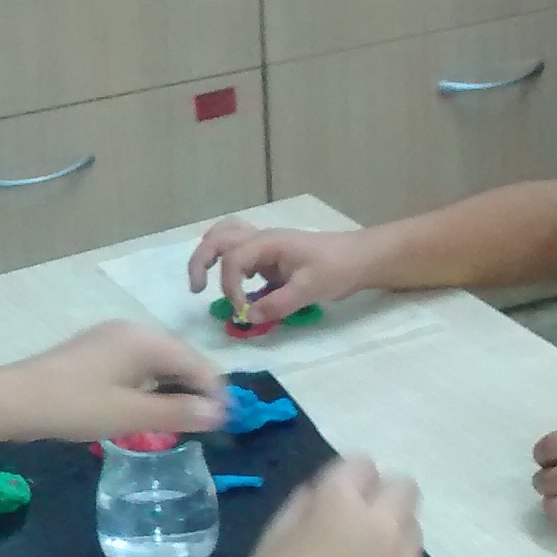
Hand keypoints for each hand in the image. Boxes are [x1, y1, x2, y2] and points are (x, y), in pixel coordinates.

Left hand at [0, 321, 225, 442]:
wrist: (13, 400)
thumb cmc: (75, 406)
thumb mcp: (131, 415)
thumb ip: (179, 413)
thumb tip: (220, 413)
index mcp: (147, 340)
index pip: (199, 364)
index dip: (215, 395)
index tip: (223, 428)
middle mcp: (132, 331)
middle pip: (179, 360)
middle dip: (194, 392)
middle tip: (202, 428)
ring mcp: (111, 339)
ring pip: (157, 364)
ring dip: (171, 391)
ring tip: (176, 424)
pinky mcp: (94, 352)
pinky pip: (136, 366)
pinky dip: (148, 387)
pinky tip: (143, 410)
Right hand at [184, 220, 382, 323]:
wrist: (360, 258)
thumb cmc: (337, 268)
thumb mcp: (309, 289)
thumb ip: (277, 304)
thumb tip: (247, 318)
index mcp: (268, 242)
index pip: (233, 261)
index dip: (230, 288)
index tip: (242, 312)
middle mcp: (261, 238)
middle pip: (218, 238)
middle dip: (201, 261)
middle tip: (196, 290)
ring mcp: (265, 244)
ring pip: (225, 237)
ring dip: (210, 256)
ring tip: (202, 282)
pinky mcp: (270, 254)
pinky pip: (239, 250)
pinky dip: (227, 262)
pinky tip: (235, 285)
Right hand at [233, 458, 423, 556]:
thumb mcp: (274, 534)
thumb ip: (307, 502)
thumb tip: (328, 494)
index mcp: (341, 505)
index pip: (361, 464)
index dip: (346, 479)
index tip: (332, 498)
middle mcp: (382, 527)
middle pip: (404, 487)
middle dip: (382, 496)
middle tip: (357, 521)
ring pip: (413, 527)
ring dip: (393, 531)